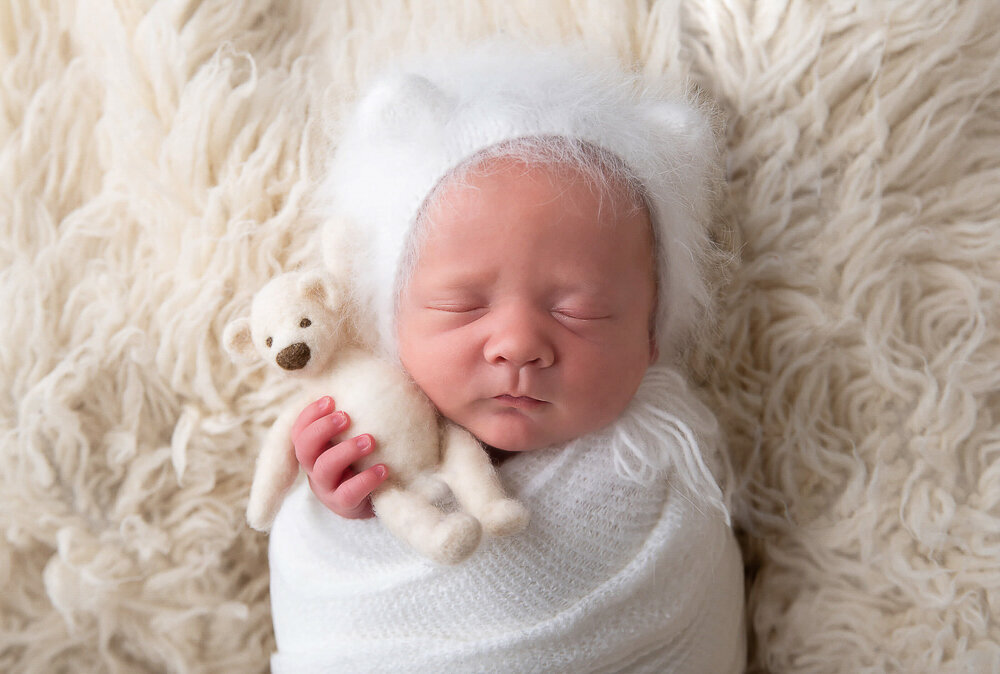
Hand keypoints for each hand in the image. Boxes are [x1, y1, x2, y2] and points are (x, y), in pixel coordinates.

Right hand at [291, 396, 387, 518]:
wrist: (379, 494)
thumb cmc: (365, 456)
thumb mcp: (353, 433)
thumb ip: (353, 413)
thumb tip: (363, 372)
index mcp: (314, 447)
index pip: (298, 429)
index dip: (310, 414)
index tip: (331, 398)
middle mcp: (314, 466)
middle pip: (304, 447)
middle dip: (323, 429)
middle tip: (346, 416)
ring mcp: (326, 487)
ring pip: (324, 468)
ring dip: (346, 451)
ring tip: (370, 440)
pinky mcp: (343, 504)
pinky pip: (348, 493)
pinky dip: (366, 479)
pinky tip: (383, 468)